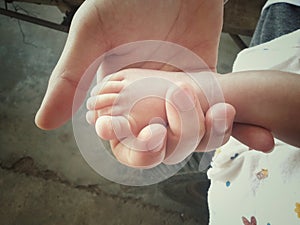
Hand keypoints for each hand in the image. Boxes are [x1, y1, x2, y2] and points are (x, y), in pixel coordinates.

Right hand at [35, 0, 223, 129]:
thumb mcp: (93, 34)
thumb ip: (70, 78)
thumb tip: (43, 122)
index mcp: (119, 95)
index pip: (120, 136)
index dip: (123, 143)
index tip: (124, 127)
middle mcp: (149, 100)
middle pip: (155, 147)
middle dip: (156, 150)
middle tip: (158, 132)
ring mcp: (178, 94)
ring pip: (188, 137)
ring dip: (194, 134)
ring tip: (192, 106)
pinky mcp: (206, 83)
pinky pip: (214, 114)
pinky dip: (219, 121)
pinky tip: (221, 109)